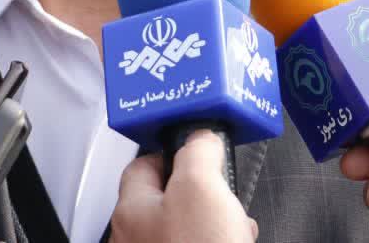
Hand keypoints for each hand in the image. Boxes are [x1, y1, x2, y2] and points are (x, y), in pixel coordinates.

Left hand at [112, 131, 258, 242]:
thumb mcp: (200, 186)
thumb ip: (198, 152)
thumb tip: (201, 136)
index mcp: (131, 211)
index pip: (142, 165)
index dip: (172, 152)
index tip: (197, 148)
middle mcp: (137, 240)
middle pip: (166, 200)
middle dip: (201, 192)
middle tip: (223, 191)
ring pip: (184, 229)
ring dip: (214, 221)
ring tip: (237, 224)